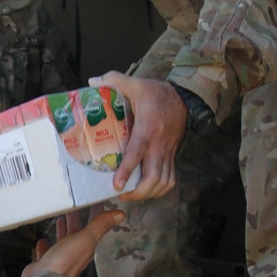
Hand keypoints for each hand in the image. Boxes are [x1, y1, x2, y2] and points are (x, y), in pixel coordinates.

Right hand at [22, 207, 124, 276]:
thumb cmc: (65, 259)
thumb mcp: (86, 239)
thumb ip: (101, 225)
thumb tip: (121, 214)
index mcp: (86, 246)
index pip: (93, 226)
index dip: (95, 213)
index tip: (94, 200)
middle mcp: (74, 253)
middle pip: (77, 232)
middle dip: (76, 218)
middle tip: (74, 204)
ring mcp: (59, 259)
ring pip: (63, 241)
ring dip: (63, 230)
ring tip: (60, 218)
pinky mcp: (45, 264)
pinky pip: (47, 252)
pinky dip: (46, 246)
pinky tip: (42, 240)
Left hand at [91, 71, 187, 200]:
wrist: (184, 97)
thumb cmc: (156, 93)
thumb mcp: (135, 83)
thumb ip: (114, 80)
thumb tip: (92, 81)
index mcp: (147, 128)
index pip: (137, 153)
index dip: (127, 171)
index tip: (117, 185)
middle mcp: (159, 144)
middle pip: (153, 176)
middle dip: (138, 192)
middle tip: (121, 195)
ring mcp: (168, 152)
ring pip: (164, 182)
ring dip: (148, 193)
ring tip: (131, 196)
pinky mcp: (172, 156)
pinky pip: (171, 179)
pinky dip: (160, 189)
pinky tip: (147, 190)